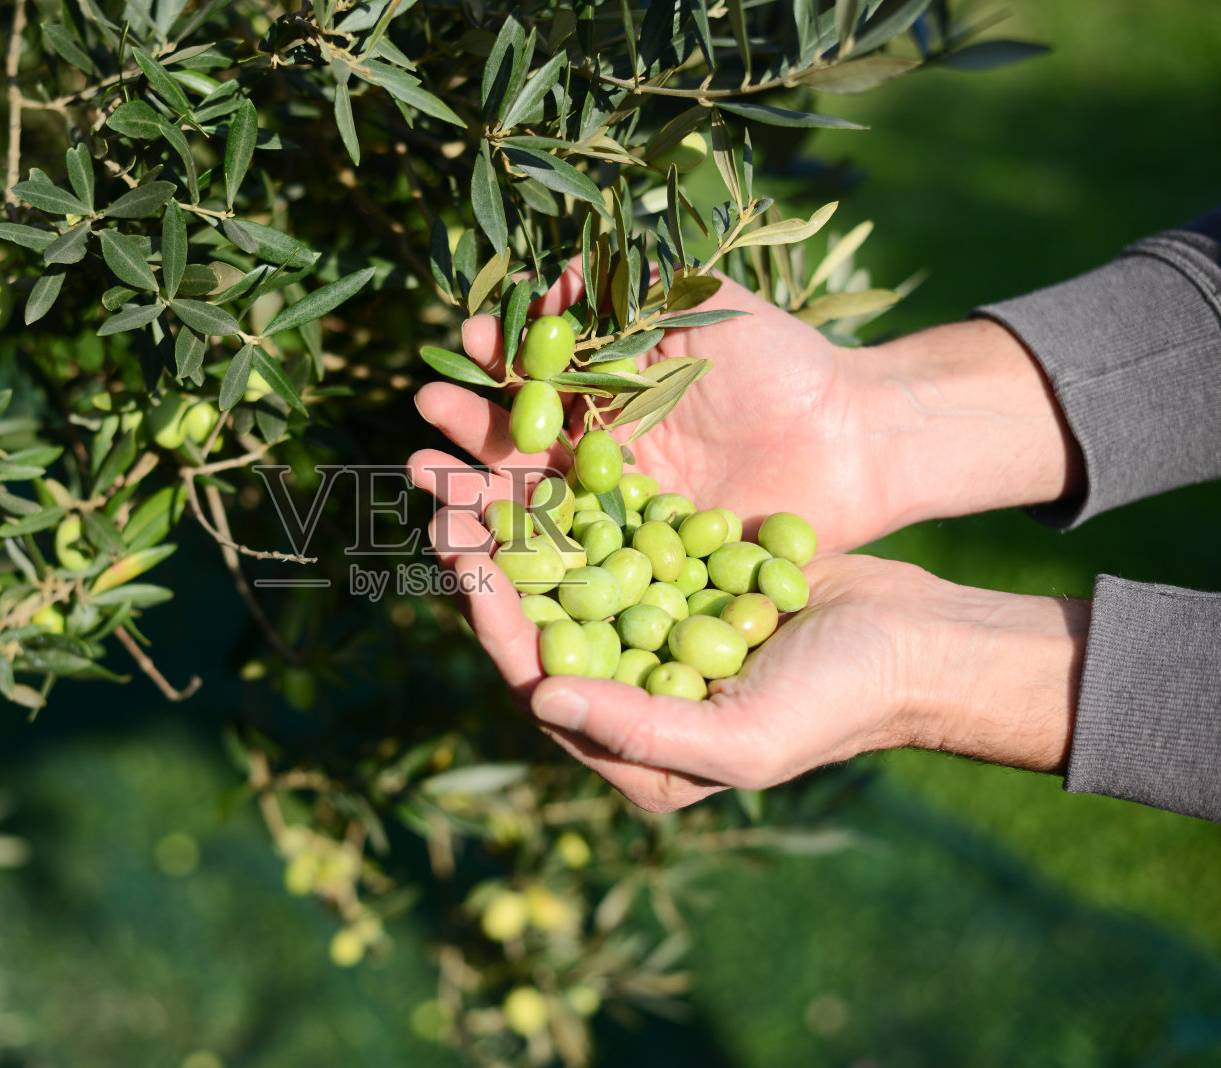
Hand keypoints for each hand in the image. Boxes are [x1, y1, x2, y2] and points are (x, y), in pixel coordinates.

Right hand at [412, 269, 889, 551]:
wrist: (858, 443)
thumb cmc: (787, 367)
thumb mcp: (714, 309)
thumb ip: (641, 293)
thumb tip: (562, 273)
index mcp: (612, 393)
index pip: (538, 377)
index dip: (500, 361)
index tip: (466, 343)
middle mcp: (602, 453)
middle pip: (519, 442)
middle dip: (469, 424)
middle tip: (428, 408)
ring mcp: (618, 511)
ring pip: (534, 503)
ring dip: (476, 490)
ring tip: (427, 477)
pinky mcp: (641, 562)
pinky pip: (577, 560)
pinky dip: (526, 555)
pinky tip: (480, 547)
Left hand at [413, 504, 1085, 812]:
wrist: (919, 644)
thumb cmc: (841, 702)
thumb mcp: (745, 739)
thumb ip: (641, 732)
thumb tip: (539, 698)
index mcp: (623, 743)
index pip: (533, 674)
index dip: (492, 613)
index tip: (460, 554)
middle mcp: (619, 682)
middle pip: (531, 609)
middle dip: (484, 548)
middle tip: (437, 484)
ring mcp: (641, 623)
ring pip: (557, 558)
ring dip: (514, 505)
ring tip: (467, 447)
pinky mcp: (668, 570)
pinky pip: (605, 525)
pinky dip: (574, 481)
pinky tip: (543, 431)